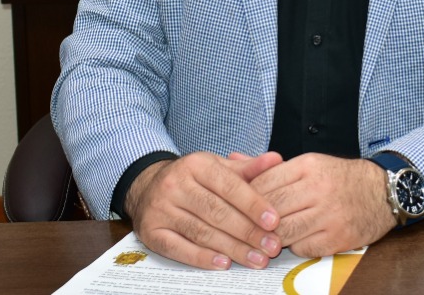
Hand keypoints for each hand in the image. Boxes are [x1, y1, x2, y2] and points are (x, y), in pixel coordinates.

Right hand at [126, 150, 283, 269]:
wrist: (147, 186)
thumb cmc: (191, 179)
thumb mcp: (217, 166)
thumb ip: (247, 168)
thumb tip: (276, 160)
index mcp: (196, 164)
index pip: (229, 186)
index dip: (254, 205)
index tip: (274, 222)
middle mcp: (175, 184)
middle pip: (217, 212)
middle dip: (248, 232)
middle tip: (271, 247)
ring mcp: (160, 208)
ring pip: (201, 232)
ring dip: (232, 249)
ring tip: (256, 259)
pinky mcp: (150, 231)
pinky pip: (178, 248)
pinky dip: (202, 258)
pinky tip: (223, 263)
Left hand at [250, 154, 394, 257]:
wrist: (381, 192)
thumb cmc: (339, 178)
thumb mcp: (308, 164)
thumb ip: (269, 167)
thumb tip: (233, 162)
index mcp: (308, 166)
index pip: (265, 182)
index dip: (246, 196)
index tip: (238, 204)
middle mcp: (318, 188)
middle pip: (272, 208)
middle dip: (255, 220)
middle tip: (245, 226)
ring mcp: (330, 214)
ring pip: (284, 231)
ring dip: (271, 237)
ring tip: (266, 236)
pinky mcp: (338, 237)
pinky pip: (303, 247)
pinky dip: (294, 246)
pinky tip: (295, 240)